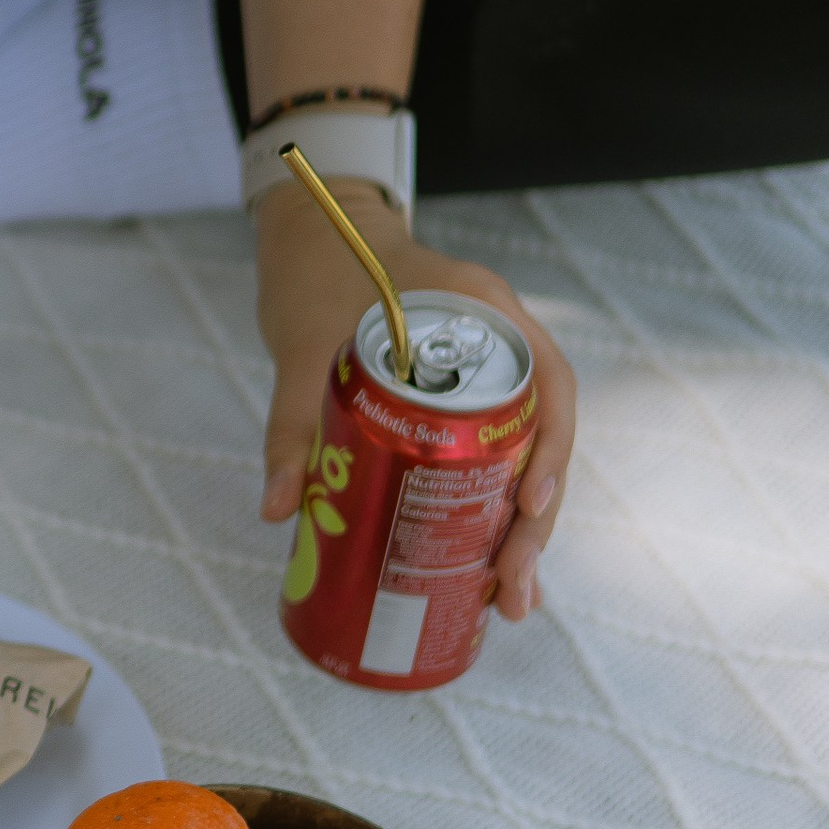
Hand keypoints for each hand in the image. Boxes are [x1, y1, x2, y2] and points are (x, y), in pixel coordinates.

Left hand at [253, 179, 574, 621]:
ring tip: (506, 599)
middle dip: (534, 521)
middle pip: (544, 438)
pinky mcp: (461, 394)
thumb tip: (278, 511)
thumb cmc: (313, 272)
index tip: (528, 512)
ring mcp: (486, 368)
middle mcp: (501, 339)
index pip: (550, 387)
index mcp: (484, 311)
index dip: (550, 454)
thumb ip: (292, 426)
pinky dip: (487, 506)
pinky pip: (490, 451)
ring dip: (517, 526)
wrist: (309, 230)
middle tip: (513, 589)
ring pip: (522, 454)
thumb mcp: (302, 350)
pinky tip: (477, 563)